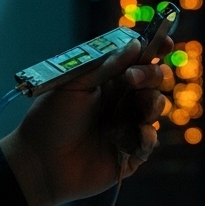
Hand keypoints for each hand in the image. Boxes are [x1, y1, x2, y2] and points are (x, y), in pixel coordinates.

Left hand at [0, 37, 172, 205]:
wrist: (38, 162)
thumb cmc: (50, 119)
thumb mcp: (74, 84)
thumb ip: (106, 65)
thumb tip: (136, 43)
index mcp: (108, 81)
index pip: (138, 61)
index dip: (155, 50)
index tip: (166, 43)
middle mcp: (121, 101)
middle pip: (154, 80)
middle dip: (151, 75)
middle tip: (132, 79)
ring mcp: (127, 125)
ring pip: (156, 107)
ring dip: (153, 103)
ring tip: (140, 108)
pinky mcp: (130, 153)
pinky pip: (150, 141)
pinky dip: (148, 136)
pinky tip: (138, 133)